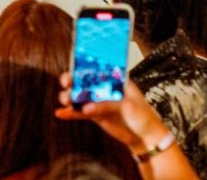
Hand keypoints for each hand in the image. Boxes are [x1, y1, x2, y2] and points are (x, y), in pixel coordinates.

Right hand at [55, 76, 169, 153]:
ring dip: (70, 97)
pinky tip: (61, 113)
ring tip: (65, 100)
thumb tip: (87, 107)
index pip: (98, 70)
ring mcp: (99, 102)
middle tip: (66, 83)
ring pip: (80, 97)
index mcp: (115, 80)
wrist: (145, 137)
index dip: (85, 68)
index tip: (74, 68)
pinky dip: (70, 113)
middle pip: (85, 82)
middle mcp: (105, 89)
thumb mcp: (127, 106)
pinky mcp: (96, 115)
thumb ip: (106, 105)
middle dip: (73, 81)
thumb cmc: (143, 116)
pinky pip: (80, 113)